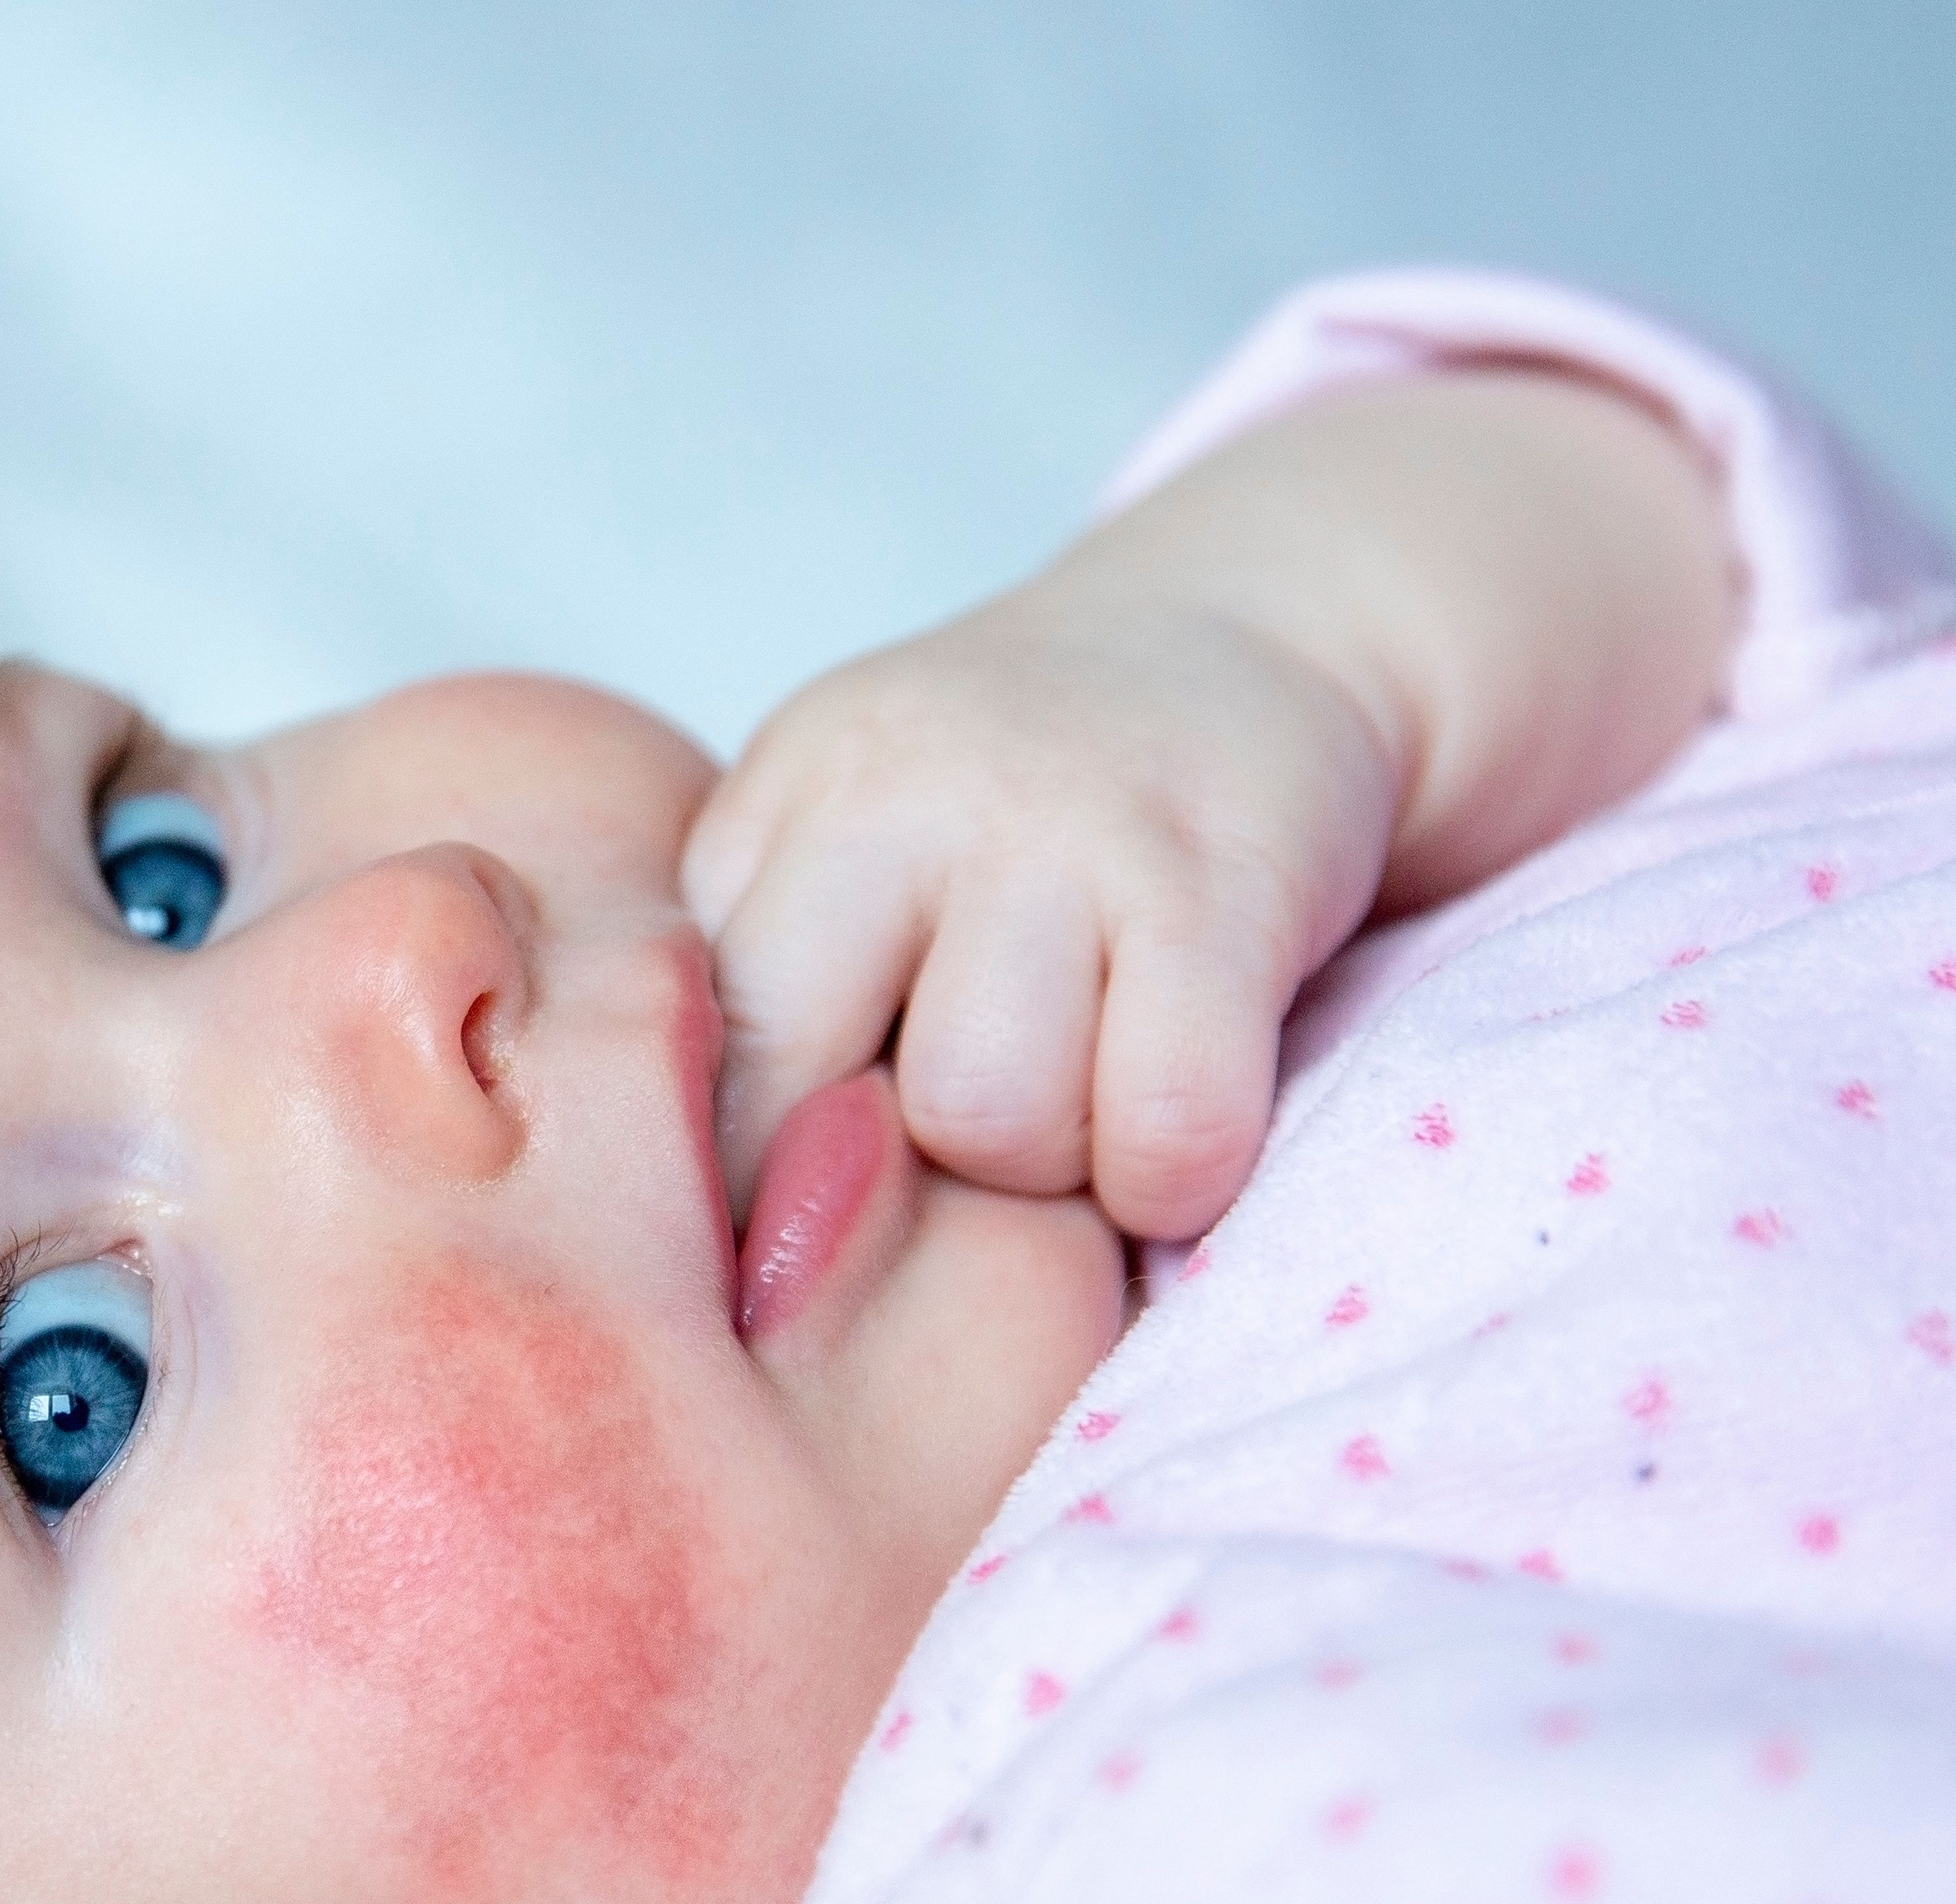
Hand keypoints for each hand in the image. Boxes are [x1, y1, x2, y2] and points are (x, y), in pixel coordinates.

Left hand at [692, 367, 1736, 1245]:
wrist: (1258, 628)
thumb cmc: (1021, 802)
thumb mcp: (845, 835)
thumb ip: (759, 981)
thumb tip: (713, 1224)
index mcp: (789, 800)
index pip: (697, 1046)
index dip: (740, 1178)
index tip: (798, 1221)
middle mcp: (901, 798)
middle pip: (818, 1101)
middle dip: (885, 1180)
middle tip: (961, 1140)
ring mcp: (1064, 832)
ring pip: (988, 1120)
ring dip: (1044, 1168)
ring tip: (1082, 1095)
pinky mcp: (1221, 890)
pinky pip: (1165, 1128)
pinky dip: (1172, 1177)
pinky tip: (1175, 1120)